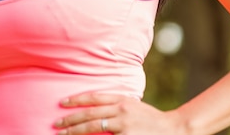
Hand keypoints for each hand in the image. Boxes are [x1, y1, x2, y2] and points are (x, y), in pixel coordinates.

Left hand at [53, 92, 183, 134]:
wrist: (173, 130)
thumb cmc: (151, 120)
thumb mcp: (133, 106)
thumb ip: (116, 106)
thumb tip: (95, 108)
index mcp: (122, 99)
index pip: (94, 97)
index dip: (77, 99)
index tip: (62, 102)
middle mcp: (121, 110)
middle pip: (89, 114)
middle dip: (70, 119)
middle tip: (56, 123)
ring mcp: (123, 126)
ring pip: (93, 127)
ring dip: (75, 131)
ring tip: (61, 134)